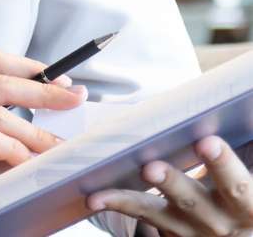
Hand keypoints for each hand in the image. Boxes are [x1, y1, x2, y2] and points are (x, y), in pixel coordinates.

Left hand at [88, 137, 252, 235]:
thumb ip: (248, 147)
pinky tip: (94, 197)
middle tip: (150, 167)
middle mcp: (222, 223)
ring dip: (131, 201)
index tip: (207, 142)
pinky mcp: (173, 235)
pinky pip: (142, 219)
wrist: (241, 232)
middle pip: (194, 203)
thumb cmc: (246, 195)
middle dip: (172, 183)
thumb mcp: (251, 174)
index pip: (238, 186)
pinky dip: (118, 205)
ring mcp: (194, 232)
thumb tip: (243, 107)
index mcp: (249, 206)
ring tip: (103, 193)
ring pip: (159, 215)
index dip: (224, 165)